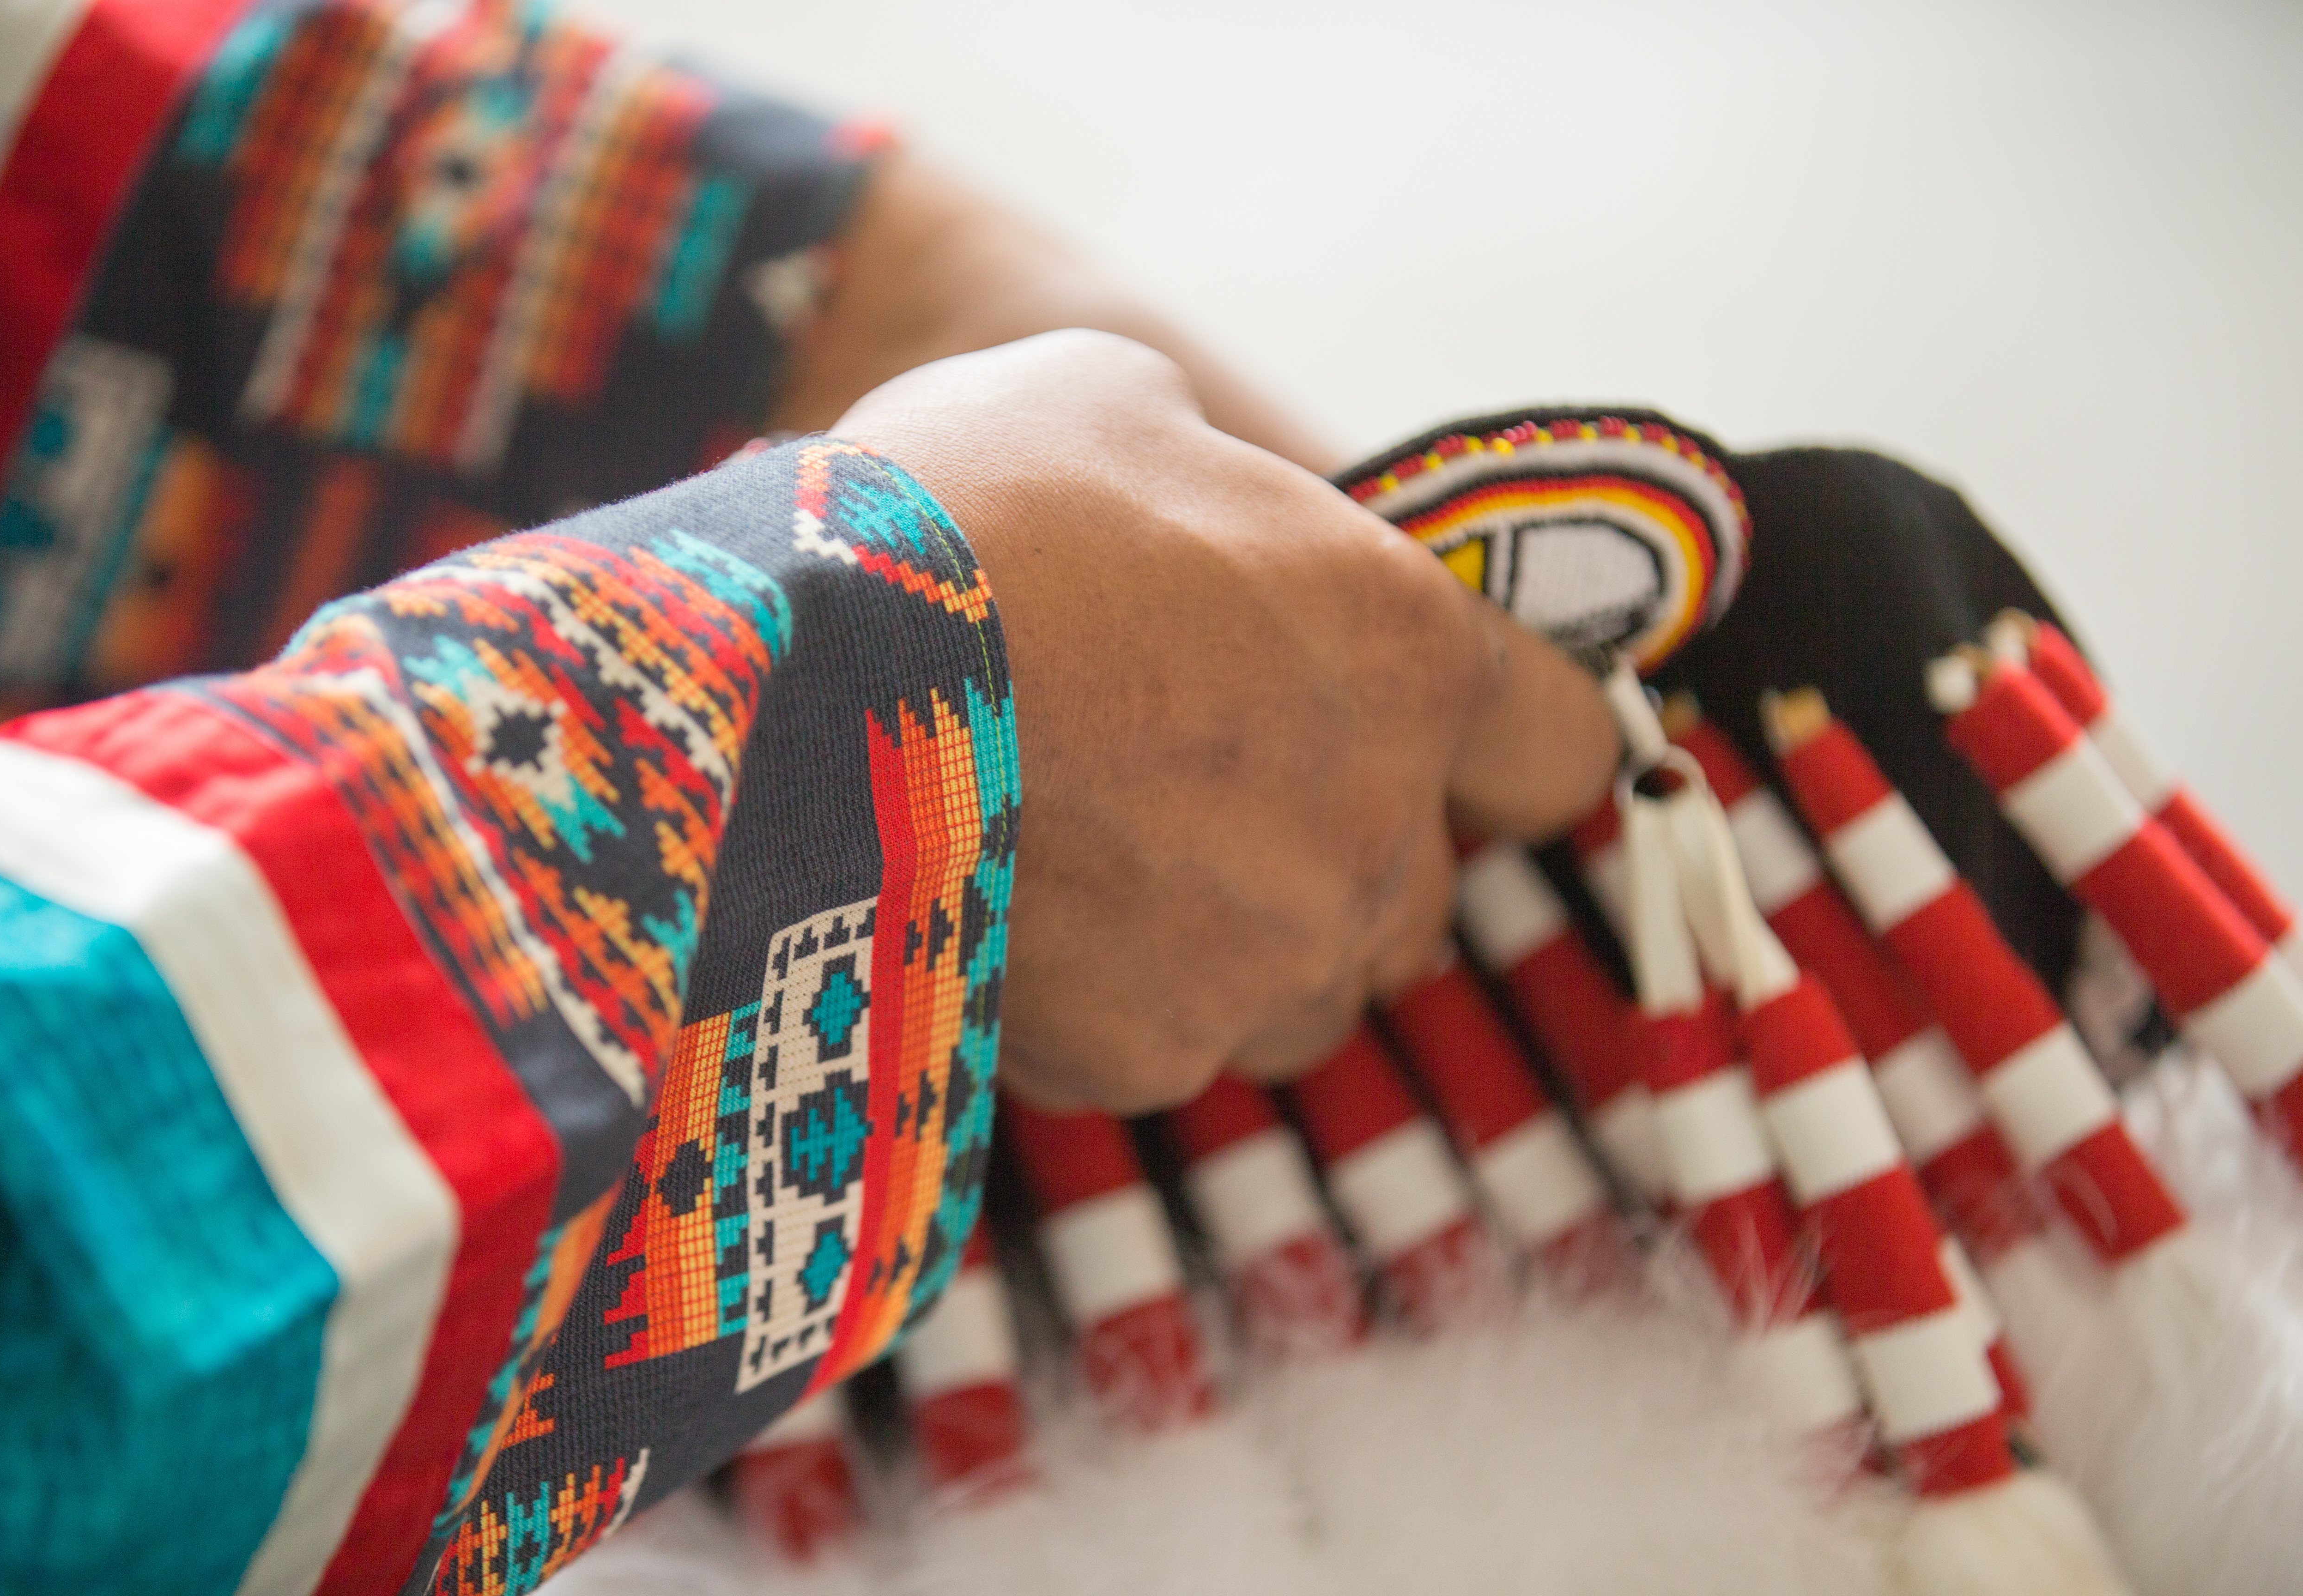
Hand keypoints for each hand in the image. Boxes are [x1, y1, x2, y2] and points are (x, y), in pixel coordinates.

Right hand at [835, 332, 1615, 1111]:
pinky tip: (1019, 913)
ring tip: (1108, 870)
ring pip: (1304, 994)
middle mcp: (1372, 830)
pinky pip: (1169, 1047)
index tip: (1438, 738)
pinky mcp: (1145, 1055)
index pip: (1562, 752)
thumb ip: (1233, 490)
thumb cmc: (970, 503)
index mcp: (1409, 650)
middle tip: (1212, 794)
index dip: (1503, 745)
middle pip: (1424, 895)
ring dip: (1243, 947)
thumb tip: (1224, 531)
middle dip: (1346, 854)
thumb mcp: (1123, 405)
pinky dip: (1117, 1003)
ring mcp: (1264, 961)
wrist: (794, 669)